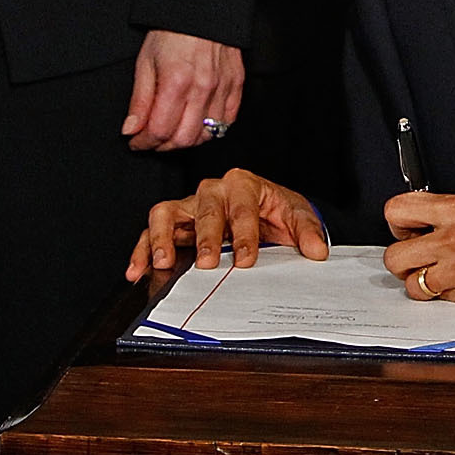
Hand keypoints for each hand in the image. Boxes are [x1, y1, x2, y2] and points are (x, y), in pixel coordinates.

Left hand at [122, 31, 244, 150]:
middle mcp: (202, 89)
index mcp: (176, 82)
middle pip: (184, 139)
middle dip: (163, 146)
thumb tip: (131, 129)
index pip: (159, 130)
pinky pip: (228, 120)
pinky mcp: (236, 84)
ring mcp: (223, 88)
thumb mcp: (145, 62)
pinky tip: (197, 122)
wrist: (202, 8)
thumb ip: (139, 99)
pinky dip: (212, 129)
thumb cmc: (171, 31)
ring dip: (187, 140)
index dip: (143, 142)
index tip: (136, 141)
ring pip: (207, 135)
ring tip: (173, 130)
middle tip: (152, 139)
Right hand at [126, 167, 326, 279]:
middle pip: (205, 210)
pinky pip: (151, 231)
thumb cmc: (275, 211)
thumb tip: (317, 250)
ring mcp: (190, 205)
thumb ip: (306, 232)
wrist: (265, 212)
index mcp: (243, 184)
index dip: (244, 235)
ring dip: (163, 237)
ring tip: (164, 261)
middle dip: (206, 237)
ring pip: (167, 212)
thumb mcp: (295, 216)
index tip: (246, 259)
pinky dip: (142, 249)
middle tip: (207, 263)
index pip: (242, 209)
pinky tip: (137, 269)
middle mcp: (213, 190)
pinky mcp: (174, 221)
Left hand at [382, 192, 454, 303]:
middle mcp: (454, 240)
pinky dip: (450, 296)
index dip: (398, 224)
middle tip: (420, 258)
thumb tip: (435, 222)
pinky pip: (444, 301)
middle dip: (404, 261)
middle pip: (394, 258)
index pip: (397, 211)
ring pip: (414, 287)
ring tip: (445, 276)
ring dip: (424, 283)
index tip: (408, 229)